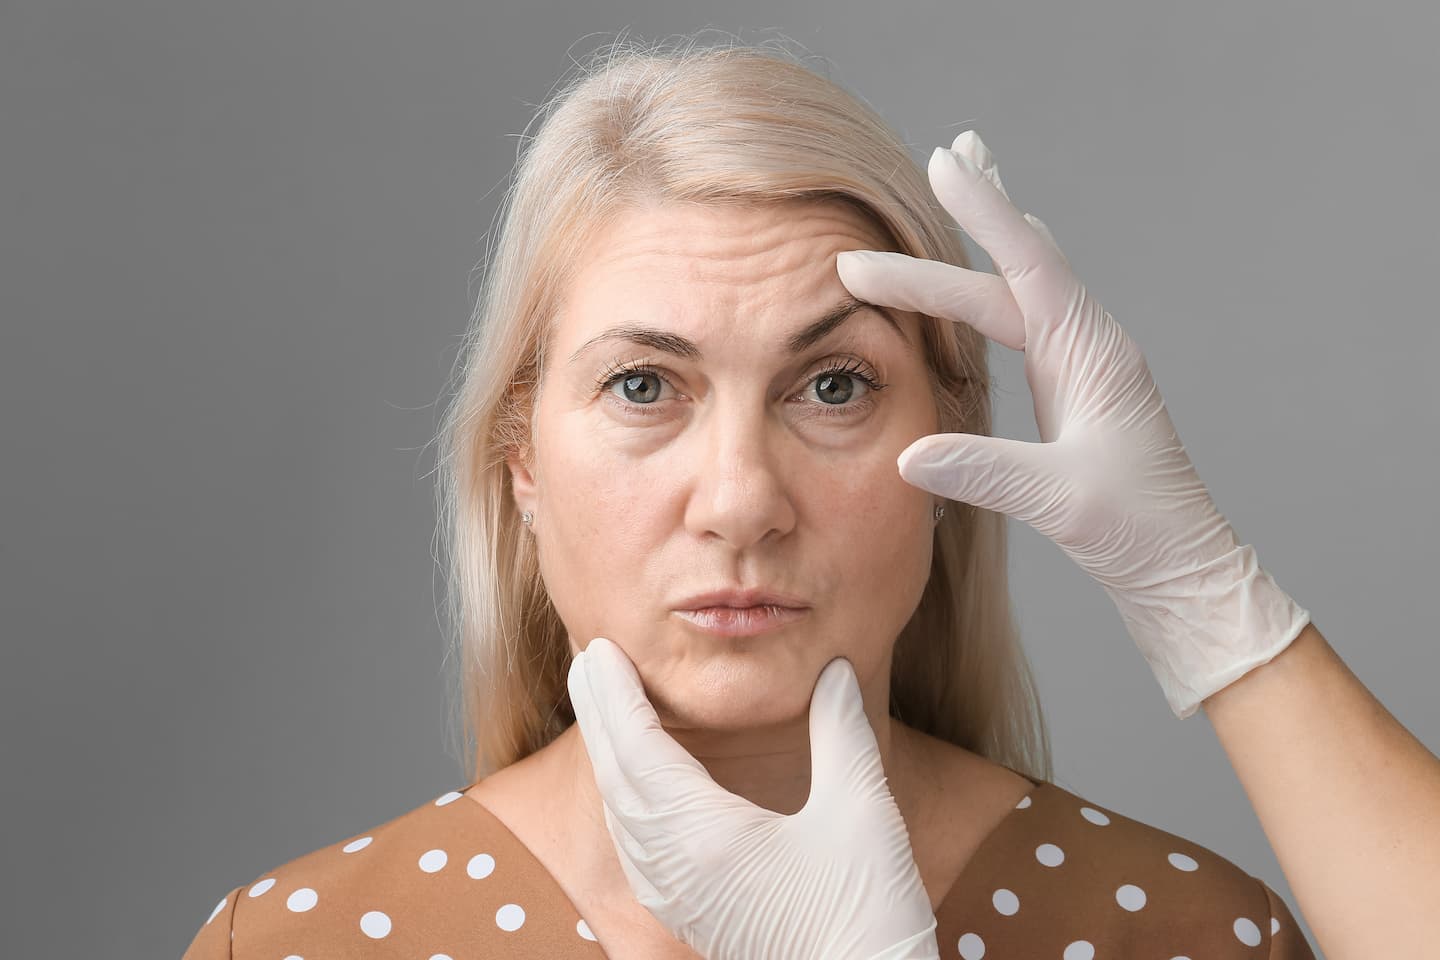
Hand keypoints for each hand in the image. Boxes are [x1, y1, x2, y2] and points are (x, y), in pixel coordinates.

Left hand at [566, 636, 939, 959]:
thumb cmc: (867, 912)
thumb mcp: (862, 811)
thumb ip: (841, 732)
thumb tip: (832, 670)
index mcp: (705, 836)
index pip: (639, 748)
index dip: (616, 694)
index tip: (600, 648)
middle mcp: (676, 867)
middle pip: (617, 776)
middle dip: (600, 714)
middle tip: (587, 659)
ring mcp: (678, 894)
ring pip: (620, 813)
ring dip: (608, 754)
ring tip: (605, 708)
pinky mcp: (690, 912)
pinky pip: (635, 845)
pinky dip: (624, 799)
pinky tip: (633, 786)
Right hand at [836, 131, 1310, 718]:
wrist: (1183, 569)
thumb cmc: (1138, 532)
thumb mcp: (1058, 501)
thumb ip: (984, 472)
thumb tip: (909, 455)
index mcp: (1093, 355)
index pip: (1027, 266)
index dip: (984, 212)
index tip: (947, 160)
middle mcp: (1089, 349)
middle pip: (1010, 275)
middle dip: (957, 234)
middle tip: (910, 192)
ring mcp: (1082, 370)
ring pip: (1020, 290)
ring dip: (986, 244)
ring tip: (967, 184)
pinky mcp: (1072, 396)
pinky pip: (1023, 323)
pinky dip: (994, 287)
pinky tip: (987, 282)